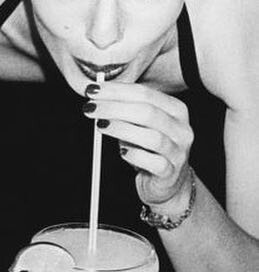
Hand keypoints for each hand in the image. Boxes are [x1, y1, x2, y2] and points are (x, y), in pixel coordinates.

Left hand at [83, 81, 192, 206]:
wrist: (167, 181)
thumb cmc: (148, 147)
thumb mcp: (137, 123)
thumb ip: (122, 108)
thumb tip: (94, 93)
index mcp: (175, 109)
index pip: (145, 93)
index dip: (116, 90)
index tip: (92, 90)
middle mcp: (181, 129)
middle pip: (147, 112)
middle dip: (114, 107)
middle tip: (90, 107)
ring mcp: (179, 152)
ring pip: (152, 137)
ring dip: (121, 129)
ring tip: (100, 126)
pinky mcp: (171, 173)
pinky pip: (154, 163)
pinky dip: (135, 156)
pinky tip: (122, 151)